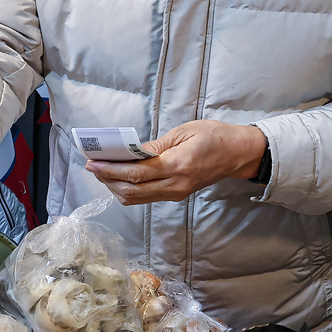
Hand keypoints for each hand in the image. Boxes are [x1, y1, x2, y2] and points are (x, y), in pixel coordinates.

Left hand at [86, 120, 264, 204]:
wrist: (238, 154)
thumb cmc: (214, 137)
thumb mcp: (184, 132)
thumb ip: (156, 146)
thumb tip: (130, 153)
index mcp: (178, 165)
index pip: (137, 173)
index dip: (111, 170)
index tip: (93, 163)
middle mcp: (175, 185)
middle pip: (132, 190)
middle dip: (107, 179)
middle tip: (92, 166)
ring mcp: (175, 193)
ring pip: (136, 198)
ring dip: (115, 186)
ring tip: (102, 171)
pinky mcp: (175, 195)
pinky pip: (146, 197)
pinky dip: (128, 189)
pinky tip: (119, 176)